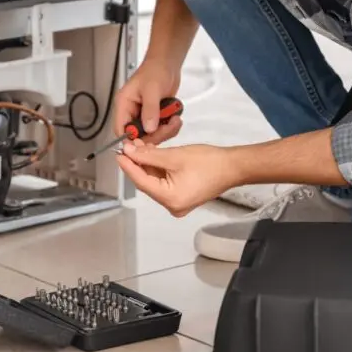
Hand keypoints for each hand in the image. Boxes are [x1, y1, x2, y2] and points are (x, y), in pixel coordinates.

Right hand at [113, 58, 181, 144]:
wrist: (168, 64)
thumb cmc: (155, 70)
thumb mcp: (152, 89)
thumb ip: (150, 110)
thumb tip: (149, 129)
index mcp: (124, 105)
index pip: (121, 129)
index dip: (131, 139)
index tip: (146, 142)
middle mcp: (133, 112)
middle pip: (138, 136)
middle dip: (155, 135)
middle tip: (167, 127)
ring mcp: (145, 115)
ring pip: (152, 135)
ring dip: (165, 131)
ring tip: (174, 120)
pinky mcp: (156, 116)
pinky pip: (161, 130)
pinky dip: (170, 127)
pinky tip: (175, 118)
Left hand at [116, 140, 238, 217]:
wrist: (233, 167)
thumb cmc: (208, 162)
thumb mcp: (174, 156)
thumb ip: (148, 155)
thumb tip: (129, 151)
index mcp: (170, 200)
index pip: (141, 181)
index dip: (128, 166)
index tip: (118, 152)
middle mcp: (172, 206)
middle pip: (147, 182)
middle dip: (138, 163)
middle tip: (130, 145)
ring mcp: (178, 203)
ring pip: (155, 181)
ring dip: (147, 164)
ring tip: (140, 146)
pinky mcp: (182, 197)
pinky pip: (164, 182)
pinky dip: (158, 169)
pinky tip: (152, 154)